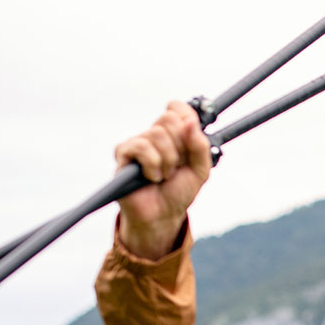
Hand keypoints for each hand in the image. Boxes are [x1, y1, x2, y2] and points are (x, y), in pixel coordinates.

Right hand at [115, 100, 212, 259]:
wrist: (162, 215)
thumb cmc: (178, 192)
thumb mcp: (200, 170)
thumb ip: (201, 146)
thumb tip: (191, 121)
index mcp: (174, 134)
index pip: (179, 109)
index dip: (187, 123)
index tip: (189, 143)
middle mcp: (155, 134)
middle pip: (170, 119)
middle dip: (179, 148)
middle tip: (176, 166)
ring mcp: (138, 142)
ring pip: (157, 134)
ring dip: (167, 161)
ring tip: (163, 175)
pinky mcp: (123, 153)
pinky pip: (142, 147)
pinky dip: (153, 166)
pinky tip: (151, 177)